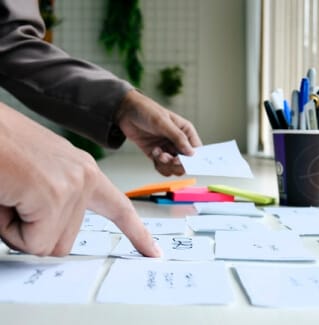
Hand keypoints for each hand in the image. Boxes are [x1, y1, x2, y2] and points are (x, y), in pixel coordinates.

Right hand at [0, 103, 160, 256]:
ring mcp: (72, 186)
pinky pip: (32, 241)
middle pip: (64, 241)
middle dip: (31, 231)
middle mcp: (85, 177)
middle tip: (15, 198)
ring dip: (19, 228)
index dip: (136, 232)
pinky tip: (6, 196)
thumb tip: (55, 235)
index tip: (152, 252)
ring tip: (10, 193)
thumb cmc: (4, 149)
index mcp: (84, 173)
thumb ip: (57, 205)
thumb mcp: (41, 178)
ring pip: (46, 244)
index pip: (119, 208)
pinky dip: (9, 228)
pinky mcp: (53, 195)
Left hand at [116, 90, 201, 175]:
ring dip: (166, 164)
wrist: (125, 112)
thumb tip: (191, 153)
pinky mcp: (156, 154)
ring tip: (158, 153)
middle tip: (167, 157)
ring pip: (174, 167)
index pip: (196, 150)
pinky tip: (153, 151)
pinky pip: (162, 167)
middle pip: (186, 162)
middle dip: (176, 163)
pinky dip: (158, 164)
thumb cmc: (147, 111)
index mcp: (185, 131)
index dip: (192, 159)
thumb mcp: (163, 122)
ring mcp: (167, 149)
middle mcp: (178, 142)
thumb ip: (178, 138)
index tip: (181, 160)